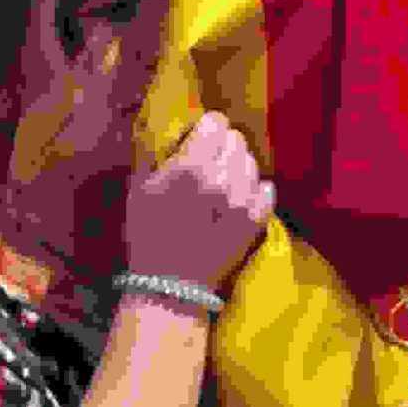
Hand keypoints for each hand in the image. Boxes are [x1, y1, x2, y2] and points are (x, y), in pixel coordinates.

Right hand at [124, 112, 274, 293]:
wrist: (171, 284)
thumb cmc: (147, 234)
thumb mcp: (140, 187)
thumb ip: (160, 153)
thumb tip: (180, 131)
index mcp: (191, 166)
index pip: (215, 122)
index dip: (205, 129)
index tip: (198, 140)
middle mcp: (223, 177)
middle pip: (236, 139)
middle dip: (221, 147)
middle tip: (207, 164)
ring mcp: (245, 199)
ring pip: (251, 162)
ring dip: (236, 168)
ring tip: (221, 185)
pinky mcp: (259, 218)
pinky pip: (267, 187)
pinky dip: (254, 190)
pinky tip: (237, 200)